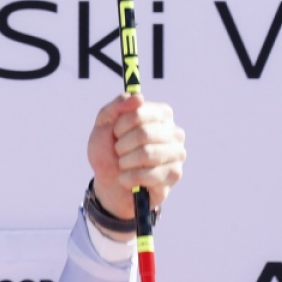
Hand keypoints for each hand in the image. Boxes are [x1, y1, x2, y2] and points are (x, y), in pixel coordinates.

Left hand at [87, 93, 185, 223]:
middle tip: (118, 152)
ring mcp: (177, 153)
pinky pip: (147, 175)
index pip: (138, 112)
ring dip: (124, 162)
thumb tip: (137, 97)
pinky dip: (128, 178)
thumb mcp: (103, 126)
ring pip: (147, 154)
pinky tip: (127, 178)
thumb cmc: (109, 151)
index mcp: (160, 114)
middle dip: (121, 146)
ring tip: (123, 165)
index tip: (115, 133)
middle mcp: (174, 132)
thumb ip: (116, 107)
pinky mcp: (174, 174)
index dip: (119, 125)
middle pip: (143, 133)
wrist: (108, 183)